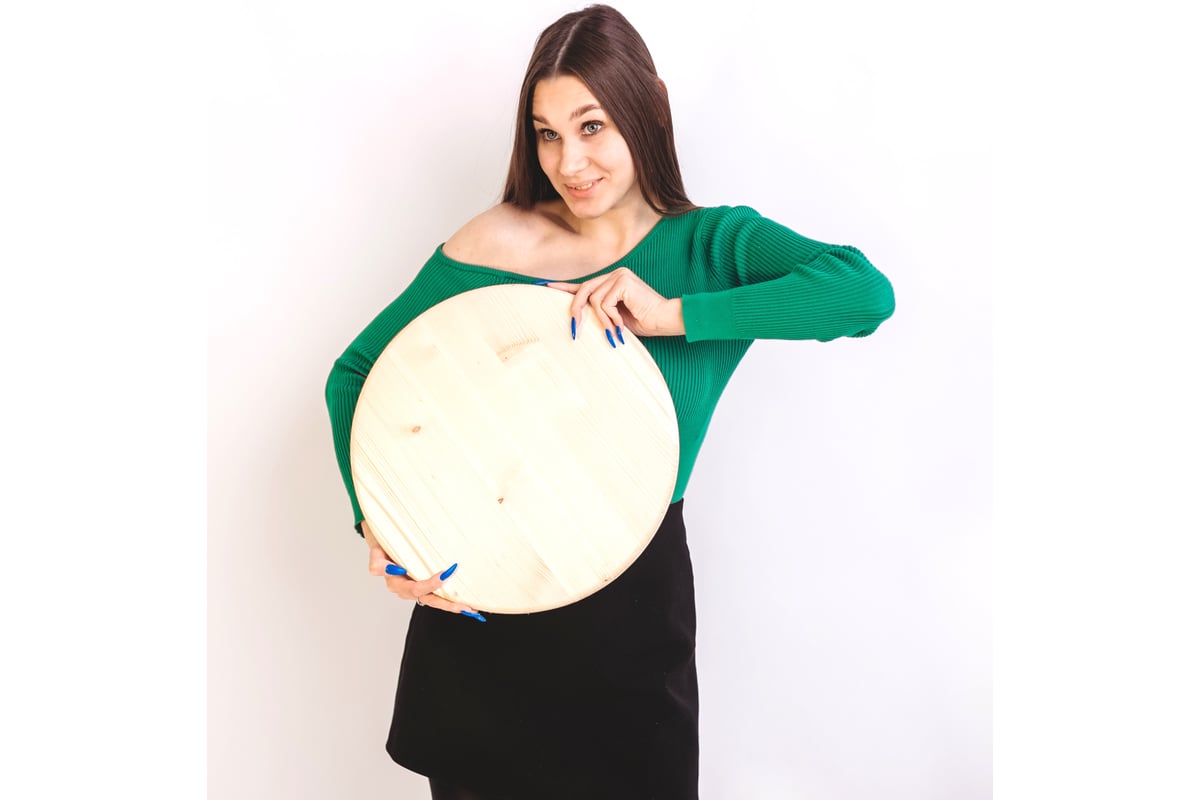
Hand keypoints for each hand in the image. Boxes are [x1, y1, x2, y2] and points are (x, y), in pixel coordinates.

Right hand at [362, 520, 485, 621]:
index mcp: (395, 581)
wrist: (383, 542)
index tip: (444, 575)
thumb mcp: (376, 549)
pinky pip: (436, 595)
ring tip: (469, 608)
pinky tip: (465, 604)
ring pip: (433, 600)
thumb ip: (377, 561)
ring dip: (451, 605)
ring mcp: (414, 589)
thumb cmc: (383, 543)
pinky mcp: (422, 586)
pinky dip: (450, 600)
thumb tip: (384, 569)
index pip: (414, 588)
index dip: (429, 585)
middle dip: (445, 603)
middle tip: (463, 605)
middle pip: (427, 599)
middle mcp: (404, 588)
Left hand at [542, 267, 683, 339]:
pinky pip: (603, 303)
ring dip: (600, 320)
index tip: (544, 286)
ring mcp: (619, 275)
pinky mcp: (623, 281)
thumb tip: (577, 317)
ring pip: (593, 298)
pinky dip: (609, 318)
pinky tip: (621, 325)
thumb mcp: (615, 319)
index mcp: (612, 282)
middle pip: (583, 289)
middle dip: (576, 310)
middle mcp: (615, 274)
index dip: (564, 287)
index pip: (584, 284)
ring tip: (614, 332)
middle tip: (575, 330)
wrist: (666, 320)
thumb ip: (598, 313)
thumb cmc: (645, 322)